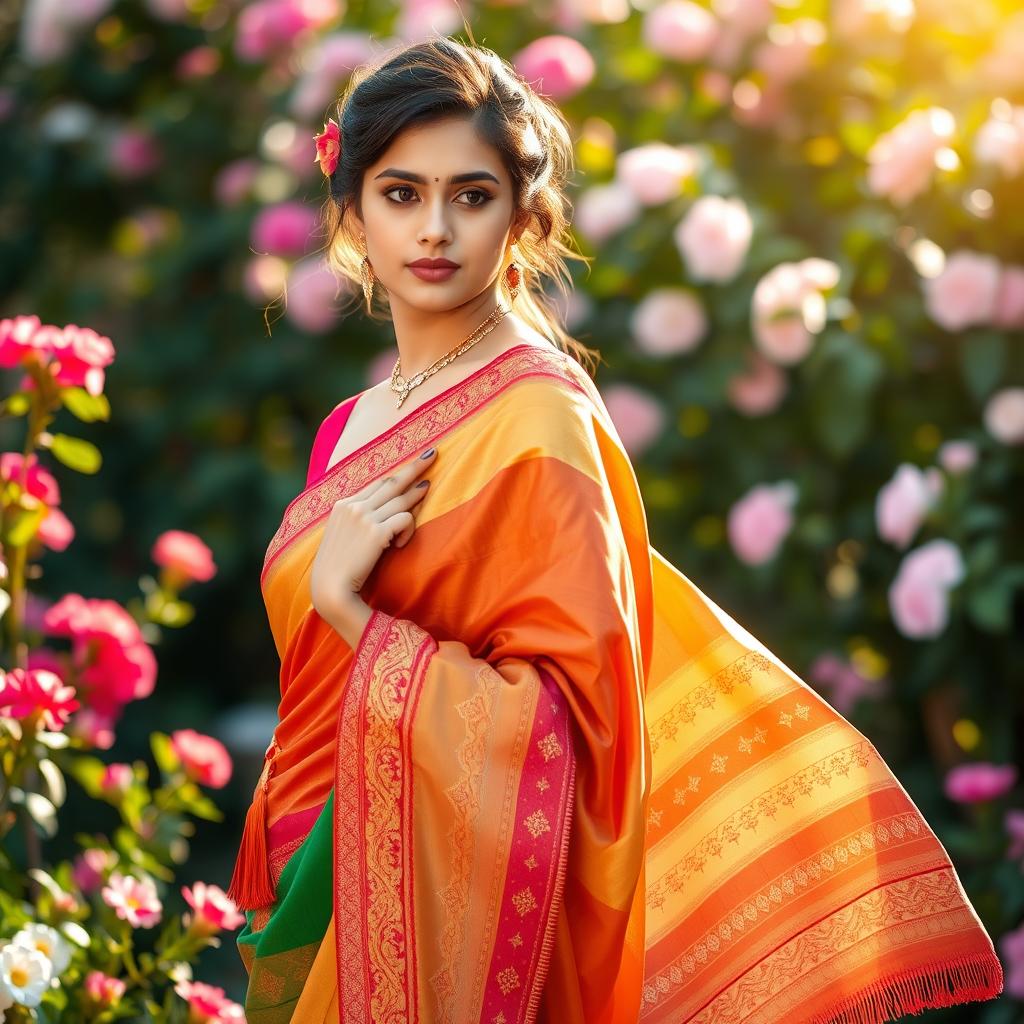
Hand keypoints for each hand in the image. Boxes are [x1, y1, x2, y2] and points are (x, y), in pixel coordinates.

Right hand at [310, 445, 435, 629]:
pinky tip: (400, 543)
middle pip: (391, 482)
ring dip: (417, 494)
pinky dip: (408, 530)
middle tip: (432, 454)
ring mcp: (364, 517)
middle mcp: (353, 506)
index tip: (411, 463)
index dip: (396, 474)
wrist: (330, 589)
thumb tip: (380, 516)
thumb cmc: (337, 568)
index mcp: (342, 505)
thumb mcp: (341, 537)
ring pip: (400, 499)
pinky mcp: (376, 533)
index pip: (376, 484)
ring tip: (428, 487)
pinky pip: (404, 520)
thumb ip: (356, 521)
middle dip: (413, 467)